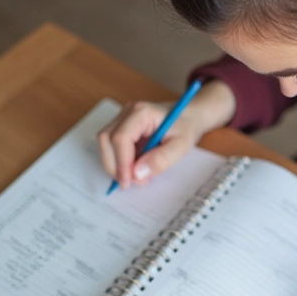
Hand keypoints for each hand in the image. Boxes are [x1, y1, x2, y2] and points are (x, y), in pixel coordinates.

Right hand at [97, 81, 236, 188]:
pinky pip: (112, 145)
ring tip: (136, 176)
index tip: (128, 181)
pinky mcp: (123, 126)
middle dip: (114, 165)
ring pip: (106, 143)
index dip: (121, 162)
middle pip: (106, 139)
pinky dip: (120, 160)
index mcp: (142, 112)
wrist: (190, 115)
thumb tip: (137, 174)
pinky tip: (135, 167)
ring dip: (115, 164)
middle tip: (129, 183)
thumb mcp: (181, 146)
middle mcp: (128, 112)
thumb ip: (161, 160)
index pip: (120, 138)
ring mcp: (123, 118)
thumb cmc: (187, 127)